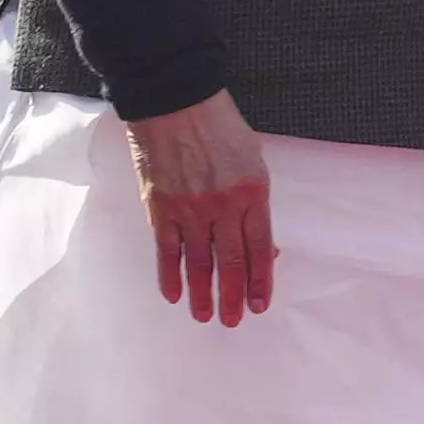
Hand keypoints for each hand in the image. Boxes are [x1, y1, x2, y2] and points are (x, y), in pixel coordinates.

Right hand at [129, 91, 275, 325]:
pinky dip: (170, 274)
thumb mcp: (254, 161)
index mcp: (253, 193)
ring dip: (202, 293)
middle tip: (233, 321)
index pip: (259, 248)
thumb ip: (256, 203)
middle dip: (233, 296)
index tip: (260, 304)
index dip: (260, 280)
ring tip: (205, 316)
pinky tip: (174, 294)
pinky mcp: (160, 207)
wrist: (176, 103)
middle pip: (230, 262)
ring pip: (199, 262)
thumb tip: (263, 245)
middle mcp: (223, 206)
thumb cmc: (221, 128)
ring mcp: (190, 209)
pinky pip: (167, 250)